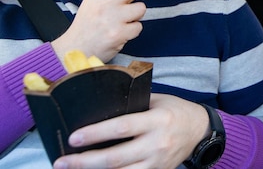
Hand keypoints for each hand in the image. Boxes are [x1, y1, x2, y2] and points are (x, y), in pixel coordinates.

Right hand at [52, 0, 154, 62]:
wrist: (75, 48)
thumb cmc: (88, 24)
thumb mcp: (93, 1)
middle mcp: (104, 3)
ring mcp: (112, 18)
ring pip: (141, 8)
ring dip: (139, 14)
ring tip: (127, 19)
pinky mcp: (118, 34)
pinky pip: (138, 27)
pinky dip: (134, 30)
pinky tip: (123, 32)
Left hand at [52, 94, 208, 168]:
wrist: (200, 130)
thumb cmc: (175, 111)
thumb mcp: (157, 101)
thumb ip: (133, 104)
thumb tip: (101, 106)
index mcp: (157, 120)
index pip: (122, 128)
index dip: (96, 134)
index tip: (74, 138)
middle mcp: (157, 143)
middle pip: (116, 157)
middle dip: (85, 161)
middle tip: (62, 161)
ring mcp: (158, 162)